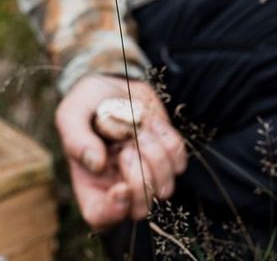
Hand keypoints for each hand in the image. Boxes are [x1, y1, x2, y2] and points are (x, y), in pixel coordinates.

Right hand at [55, 74, 186, 229]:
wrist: (113, 84)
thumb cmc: (86, 104)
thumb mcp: (71, 114)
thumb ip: (76, 139)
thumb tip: (95, 164)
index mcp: (91, 185)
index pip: (102, 218)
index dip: (114, 211)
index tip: (120, 187)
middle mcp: (121, 186)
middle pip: (141, 208)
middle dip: (139, 176)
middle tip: (126, 147)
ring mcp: (148, 173)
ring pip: (165, 186)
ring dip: (155, 154)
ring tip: (139, 129)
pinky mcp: (168, 156)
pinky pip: (180, 161)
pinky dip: (168, 139)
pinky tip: (152, 123)